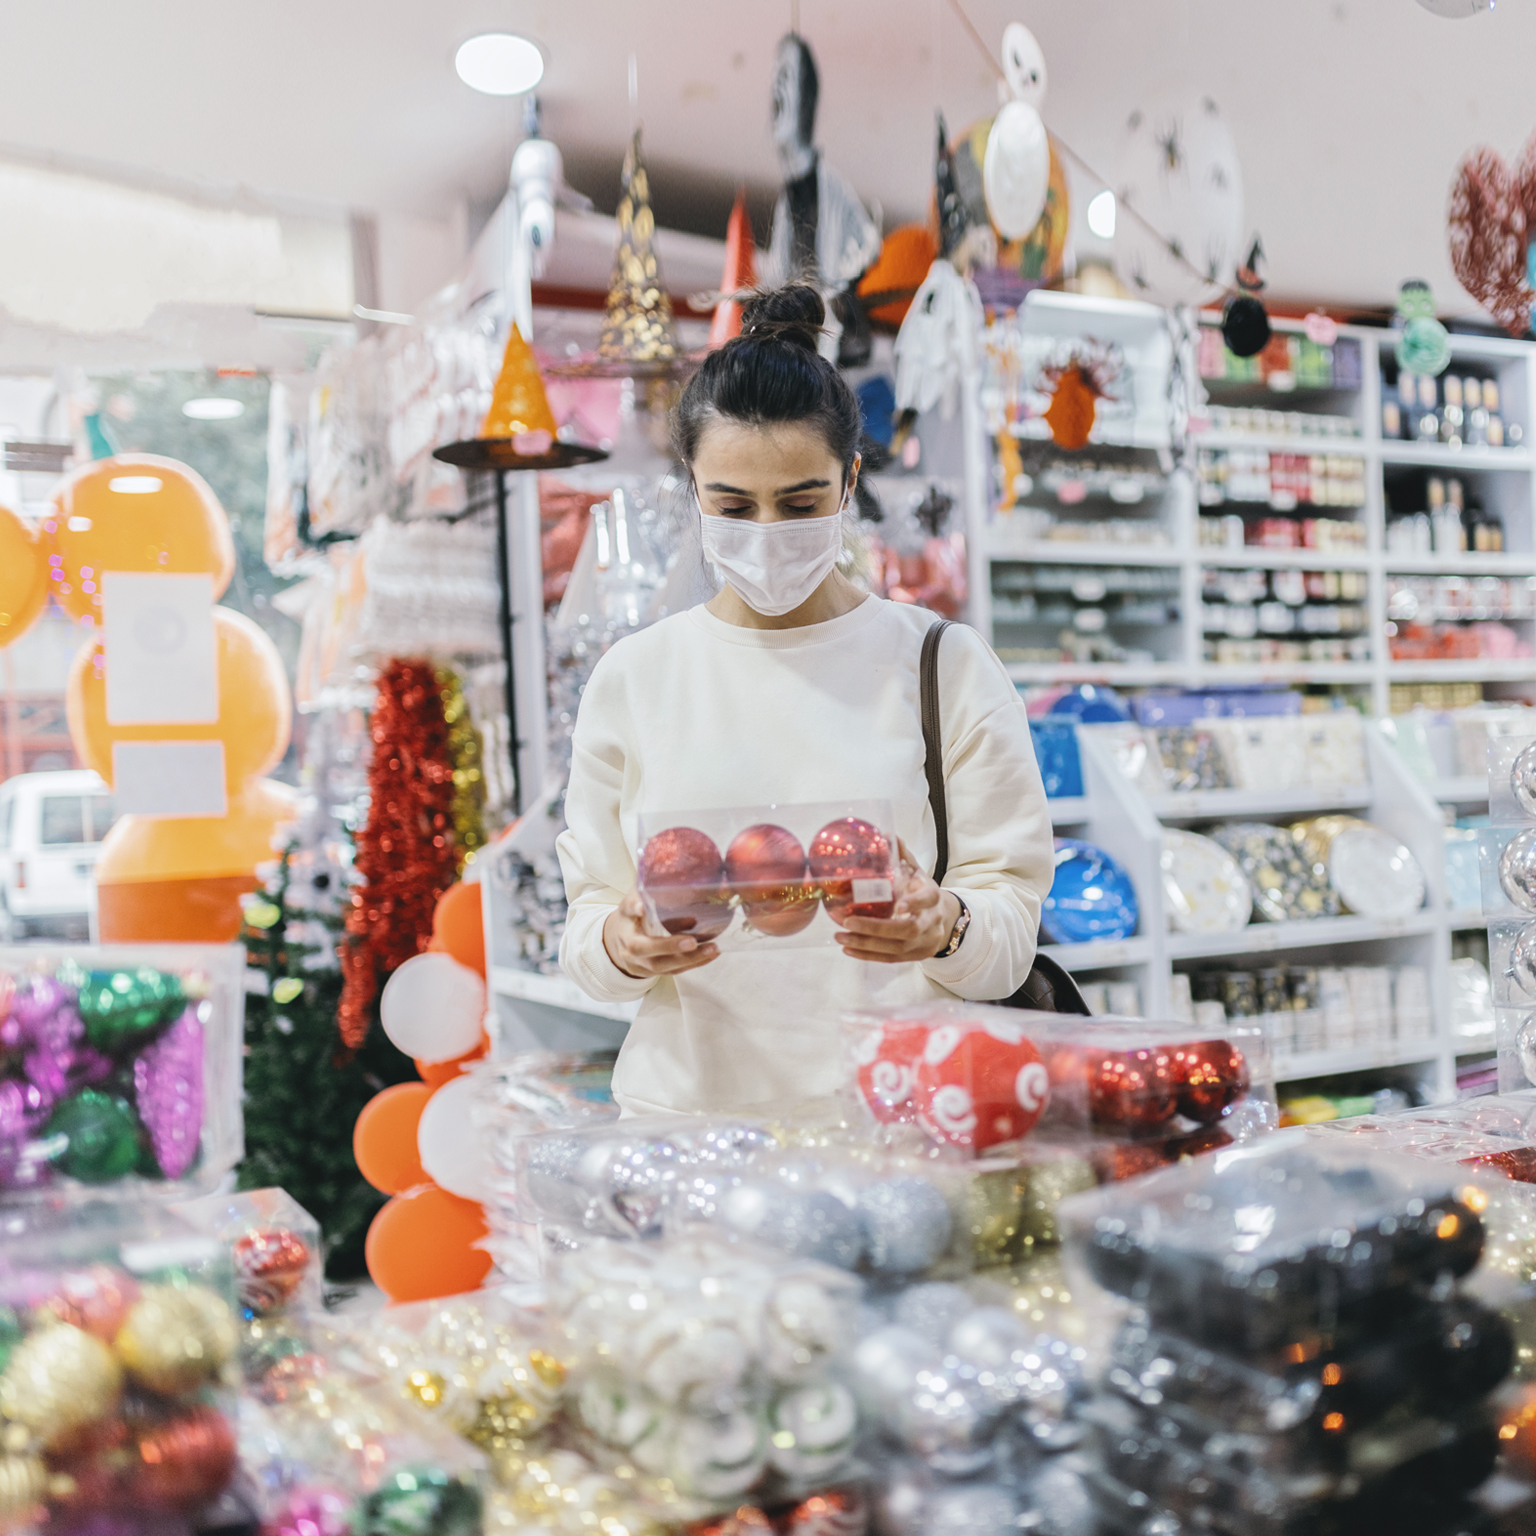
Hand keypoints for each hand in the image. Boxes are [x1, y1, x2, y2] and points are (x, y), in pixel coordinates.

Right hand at [602, 889, 721, 978]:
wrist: (620, 941)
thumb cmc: (634, 915)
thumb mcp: (638, 898)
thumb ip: (652, 886)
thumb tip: (677, 870)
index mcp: (624, 919)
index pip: (627, 910)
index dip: (634, 908)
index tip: (642, 907)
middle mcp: (628, 944)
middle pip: (643, 948)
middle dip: (668, 946)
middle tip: (691, 941)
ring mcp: (640, 961)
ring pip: (662, 965)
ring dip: (689, 959)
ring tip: (712, 948)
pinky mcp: (653, 971)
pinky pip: (674, 970)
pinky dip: (695, 963)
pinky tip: (711, 954)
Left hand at [835, 841, 961, 963]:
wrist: (945, 919)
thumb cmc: (923, 892)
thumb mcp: (917, 872)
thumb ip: (902, 856)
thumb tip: (886, 835)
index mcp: (933, 898)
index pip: (927, 900)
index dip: (914, 903)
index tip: (898, 905)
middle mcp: (931, 922)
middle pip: (908, 930)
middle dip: (877, 928)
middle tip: (849, 922)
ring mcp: (924, 942)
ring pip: (896, 948)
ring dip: (866, 944)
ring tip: (840, 937)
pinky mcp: (915, 956)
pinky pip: (891, 959)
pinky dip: (868, 956)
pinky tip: (848, 949)